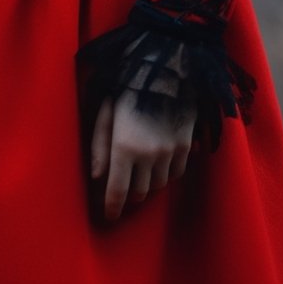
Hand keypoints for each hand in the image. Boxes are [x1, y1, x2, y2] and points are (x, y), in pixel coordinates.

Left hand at [89, 84, 195, 223]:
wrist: (167, 66)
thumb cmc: (128, 85)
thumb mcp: (105, 111)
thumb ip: (99, 146)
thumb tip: (95, 176)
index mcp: (124, 147)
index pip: (117, 191)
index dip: (112, 208)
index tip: (108, 217)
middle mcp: (148, 156)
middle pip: (139, 193)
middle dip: (128, 196)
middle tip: (121, 192)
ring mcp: (170, 152)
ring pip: (158, 186)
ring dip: (147, 186)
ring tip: (139, 177)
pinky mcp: (186, 146)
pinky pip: (176, 174)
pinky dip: (165, 175)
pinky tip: (158, 166)